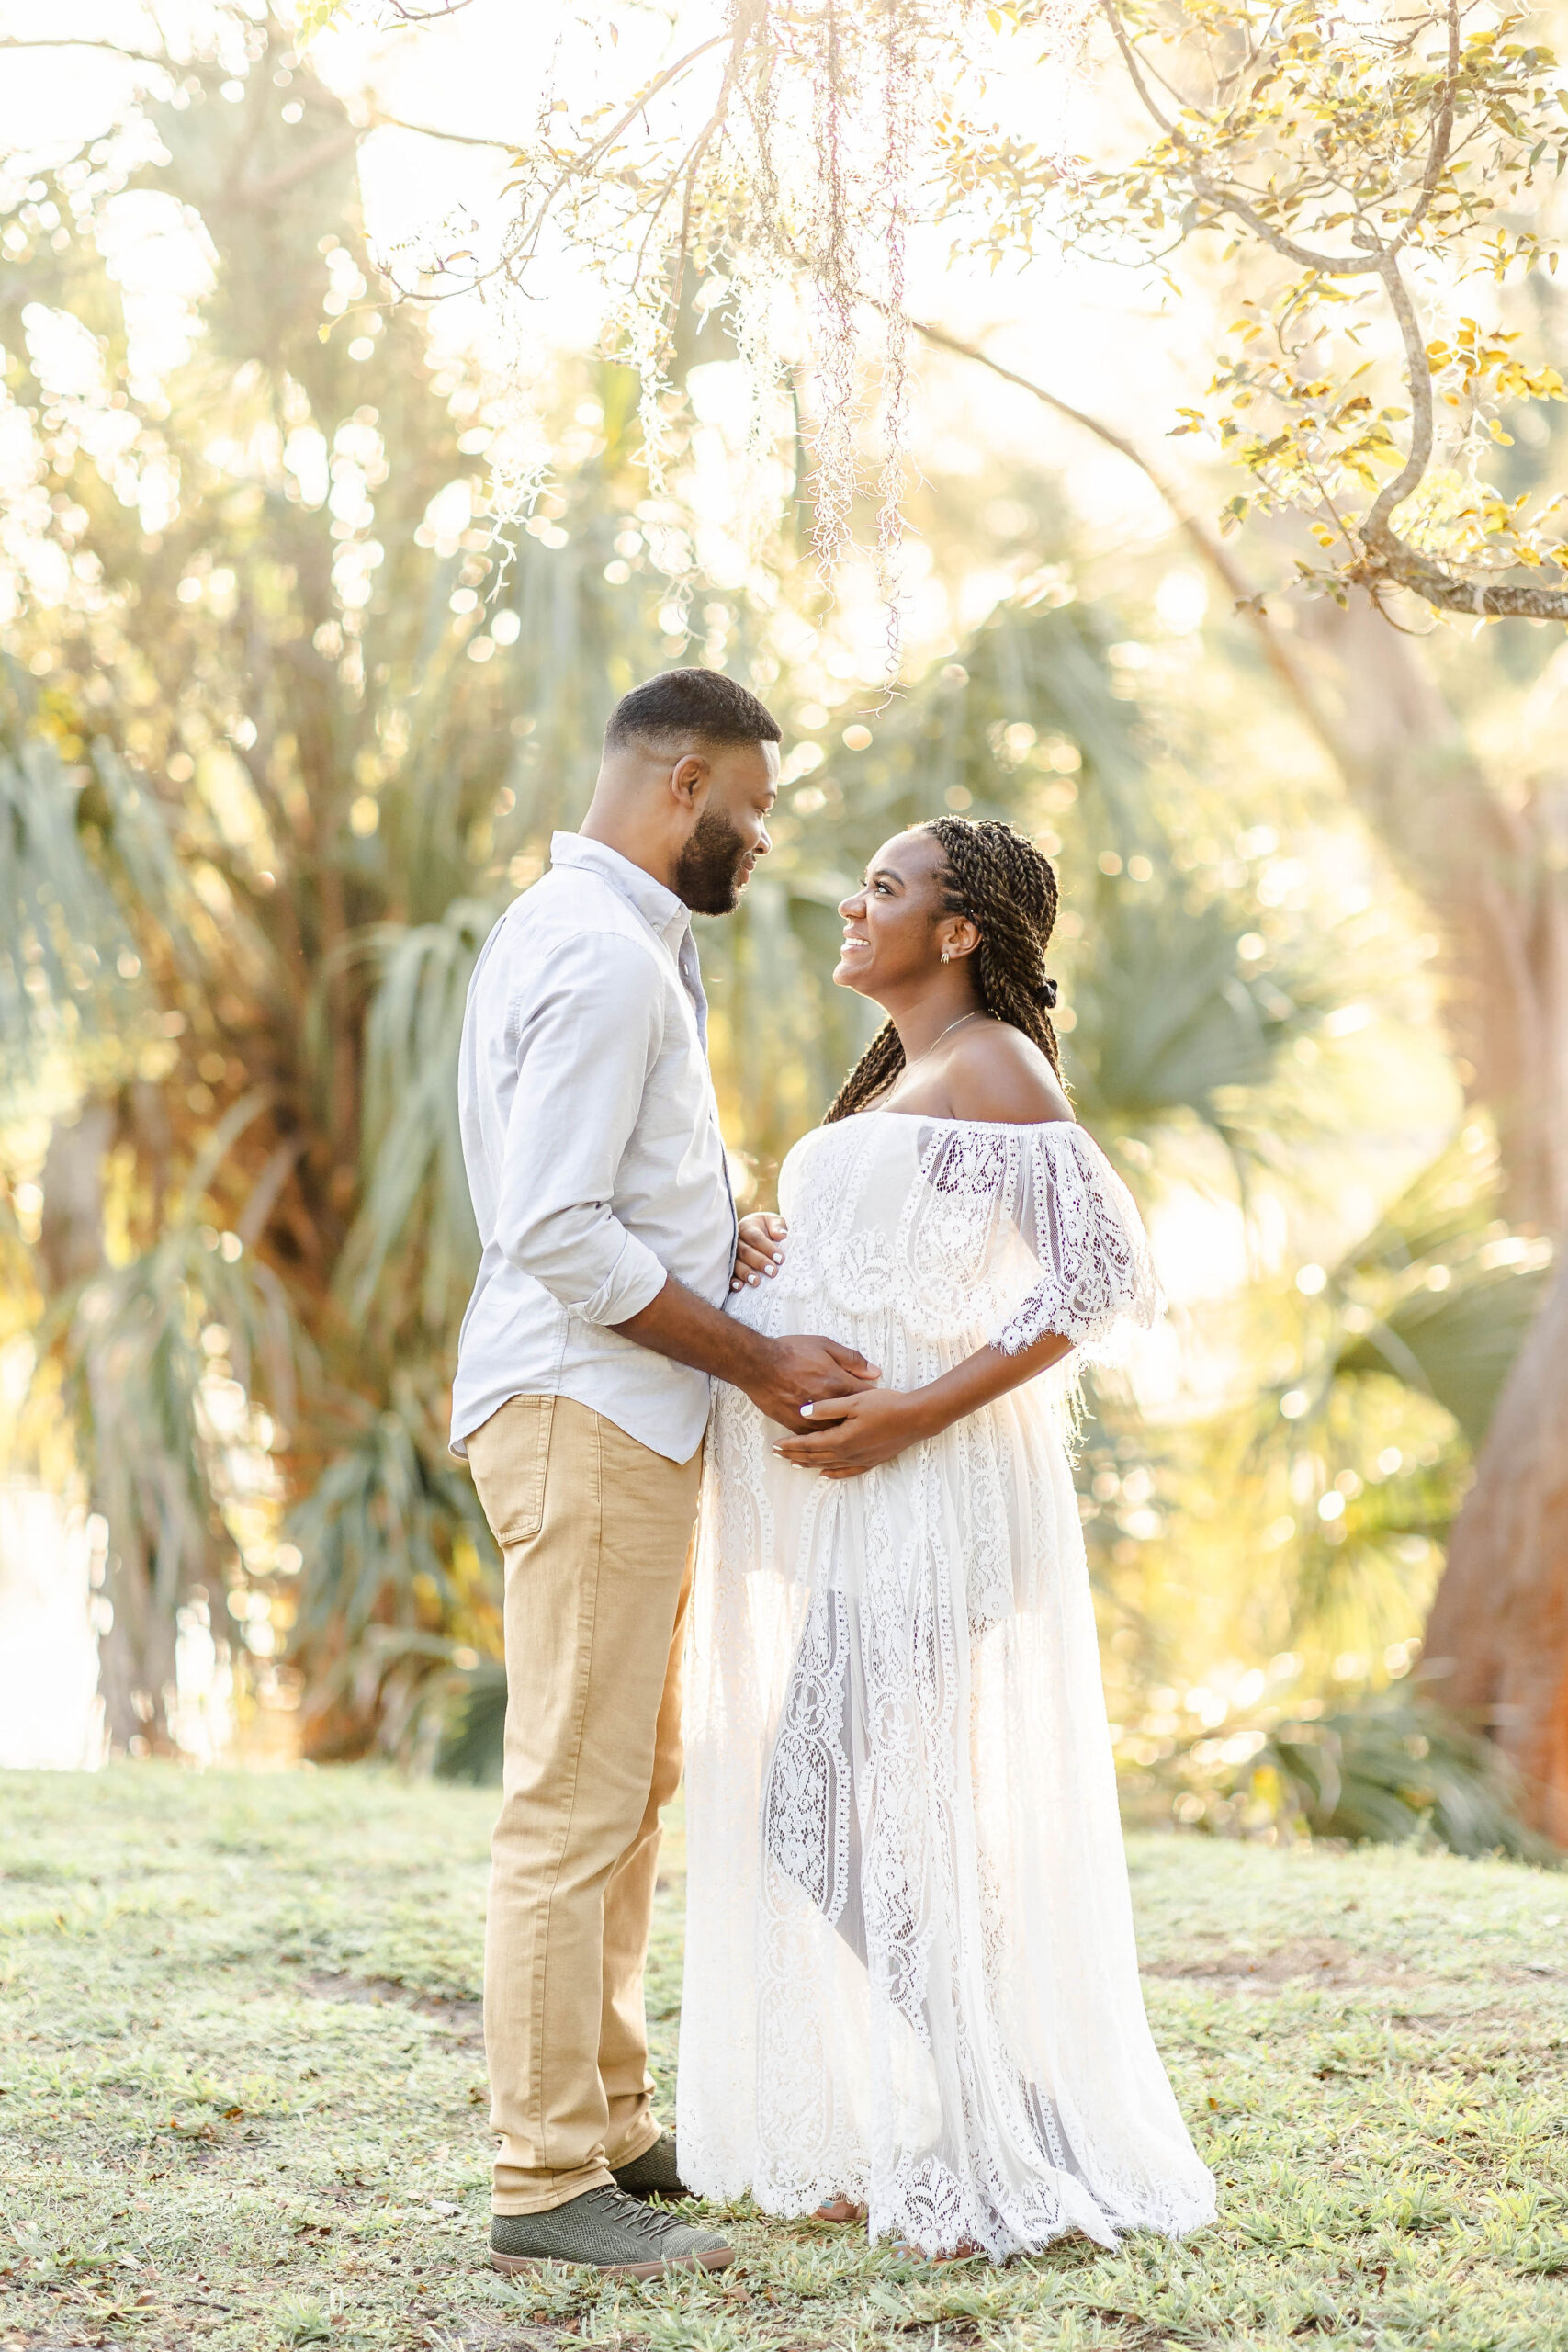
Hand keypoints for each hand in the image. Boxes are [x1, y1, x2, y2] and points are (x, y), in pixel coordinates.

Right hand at [731, 1211, 787, 1292]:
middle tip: (772, 1272)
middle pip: (745, 1252)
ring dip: (745, 1273)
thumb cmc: (767, 1228)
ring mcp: (730, 1255)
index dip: (768, 1248)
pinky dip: (732, 1281)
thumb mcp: (773, 1222)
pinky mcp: (728, 1267)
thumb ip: (778, 1226)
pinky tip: (739, 1287)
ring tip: (756, 1282)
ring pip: (735, 1264)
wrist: (755, 1232)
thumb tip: (781, 1235)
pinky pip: (728, 1274)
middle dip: (759, 1262)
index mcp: (747, 1228)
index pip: (756, 1238)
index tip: (780, 1259)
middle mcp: (736, 1241)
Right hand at [742, 1334, 880, 1431]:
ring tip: (848, 1427)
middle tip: (863, 1414)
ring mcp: (812, 1419)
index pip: (867, 1397)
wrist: (758, 1365)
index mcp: (839, 1384)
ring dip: (843, 1428)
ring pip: (836, 1431)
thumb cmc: (791, 1352)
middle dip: (860, 1416)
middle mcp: (829, 1405)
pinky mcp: (796, 1426)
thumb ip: (852, 1360)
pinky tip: (826, 1431)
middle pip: (854, 1418)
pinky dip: (823, 1435)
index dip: (874, 1397)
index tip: (876, 1398)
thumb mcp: (825, 1346)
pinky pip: (816, 1436)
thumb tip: (875, 1373)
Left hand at [772, 1388, 928, 1477]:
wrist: (916, 1418)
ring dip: (809, 1464)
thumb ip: (827, 1408)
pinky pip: (847, 1472)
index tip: (775, 1446)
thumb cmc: (886, 1405)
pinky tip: (825, 1474)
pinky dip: (833, 1473)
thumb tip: (803, 1412)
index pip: (809, 1444)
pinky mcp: (871, 1461)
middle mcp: (848, 1454)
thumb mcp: (853, 1401)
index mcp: (841, 1439)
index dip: (790, 1445)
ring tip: (794, 1464)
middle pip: (815, 1456)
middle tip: (777, 1455)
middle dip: (795, 1455)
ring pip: (828, 1465)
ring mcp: (860, 1460)